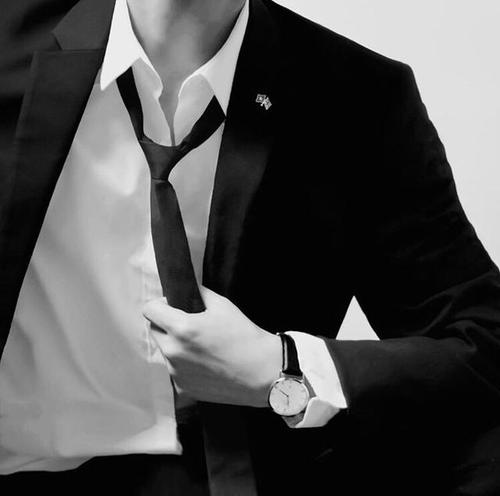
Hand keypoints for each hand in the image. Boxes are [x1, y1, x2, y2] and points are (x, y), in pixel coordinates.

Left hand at [142, 287, 281, 407]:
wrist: (262, 373)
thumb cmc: (245, 337)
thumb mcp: (223, 305)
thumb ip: (199, 294)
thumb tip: (187, 288)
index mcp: (181, 328)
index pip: (149, 310)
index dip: (160, 304)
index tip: (172, 306)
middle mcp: (173, 352)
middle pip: (154, 330)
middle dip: (167, 324)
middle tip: (191, 325)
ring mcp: (177, 373)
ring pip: (165, 351)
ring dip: (176, 345)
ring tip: (202, 346)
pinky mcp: (184, 388)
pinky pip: (176, 369)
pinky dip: (185, 364)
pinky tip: (206, 363)